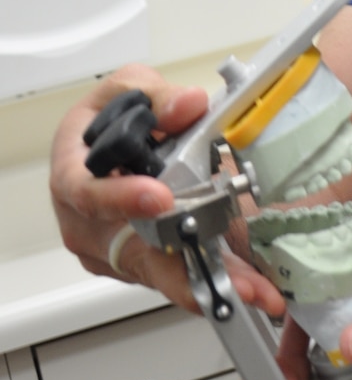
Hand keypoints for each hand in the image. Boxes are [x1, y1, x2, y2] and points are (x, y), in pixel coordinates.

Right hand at [50, 66, 283, 317]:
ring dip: (207, 282)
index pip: (86, 192)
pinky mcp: (138, 264)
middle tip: (227, 278)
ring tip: (252, 288)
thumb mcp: (128, 91)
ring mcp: (110, 250)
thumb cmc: (109, 119)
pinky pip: (172, 276)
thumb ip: (158, 97)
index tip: (160, 199)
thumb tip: (188, 105)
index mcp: (72, 173)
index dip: (120, 198)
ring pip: (157, 272)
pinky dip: (211, 281)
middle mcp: (85, 222)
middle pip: (129, 251)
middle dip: (181, 269)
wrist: (108, 142)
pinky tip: (248, 286)